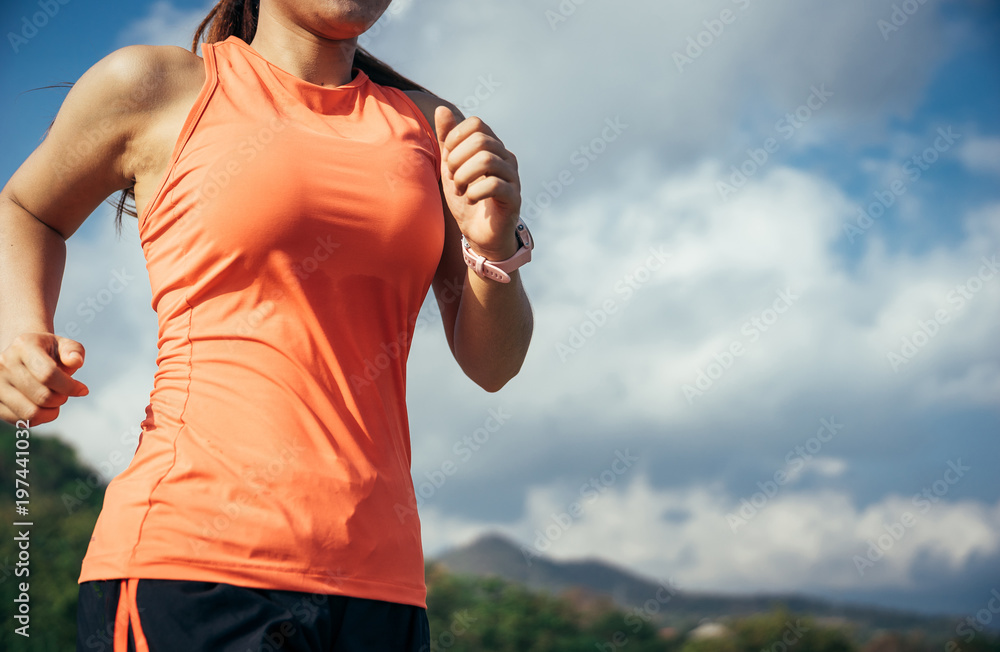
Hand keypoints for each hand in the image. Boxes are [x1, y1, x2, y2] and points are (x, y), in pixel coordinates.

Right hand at [0, 332, 88, 424]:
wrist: (21, 357)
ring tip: (54, 402)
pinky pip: (20, 421)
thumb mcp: (63, 346)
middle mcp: (3, 364)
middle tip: (64, 394)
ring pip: (31, 413)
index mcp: (23, 346)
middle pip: (42, 396)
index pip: (48, 374)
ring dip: (51, 412)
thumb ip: (74, 351)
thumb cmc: (48, 353)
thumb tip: (75, 362)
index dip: (70, 387)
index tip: (83, 390)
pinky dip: (38, 419)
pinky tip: (41, 407)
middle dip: (61, 399)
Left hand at [435, 106, 521, 260]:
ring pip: (487, 160)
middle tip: (452, 177)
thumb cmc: (467, 197)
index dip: (456, 137)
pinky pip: (495, 185)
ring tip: (460, 189)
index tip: (448, 157)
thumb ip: (448, 139)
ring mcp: (513, 177)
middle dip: (458, 159)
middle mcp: (506, 157)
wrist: (479, 233)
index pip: (476, 124)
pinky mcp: (514, 198)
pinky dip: (475, 191)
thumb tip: (442, 109)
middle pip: (481, 141)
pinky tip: (470, 199)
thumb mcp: (452, 166)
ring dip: (464, 176)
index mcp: (492, 146)